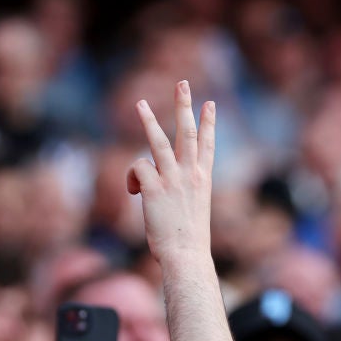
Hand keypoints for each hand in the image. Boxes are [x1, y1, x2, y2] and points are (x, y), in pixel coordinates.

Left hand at [127, 80, 215, 263]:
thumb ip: (181, 194)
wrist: (187, 255)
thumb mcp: (193, 212)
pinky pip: (137, 168)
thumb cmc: (189, 242)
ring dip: (148, 120)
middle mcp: (190, 175)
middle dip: (185, 106)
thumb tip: (160, 188)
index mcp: (203, 180)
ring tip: (140, 103)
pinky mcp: (154, 188)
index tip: (209, 104)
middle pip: (188, 132)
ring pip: (159, 141)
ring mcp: (172, 179)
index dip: (208, 123)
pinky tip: (134, 192)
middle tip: (182, 84)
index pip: (207, 145)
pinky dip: (131, 177)